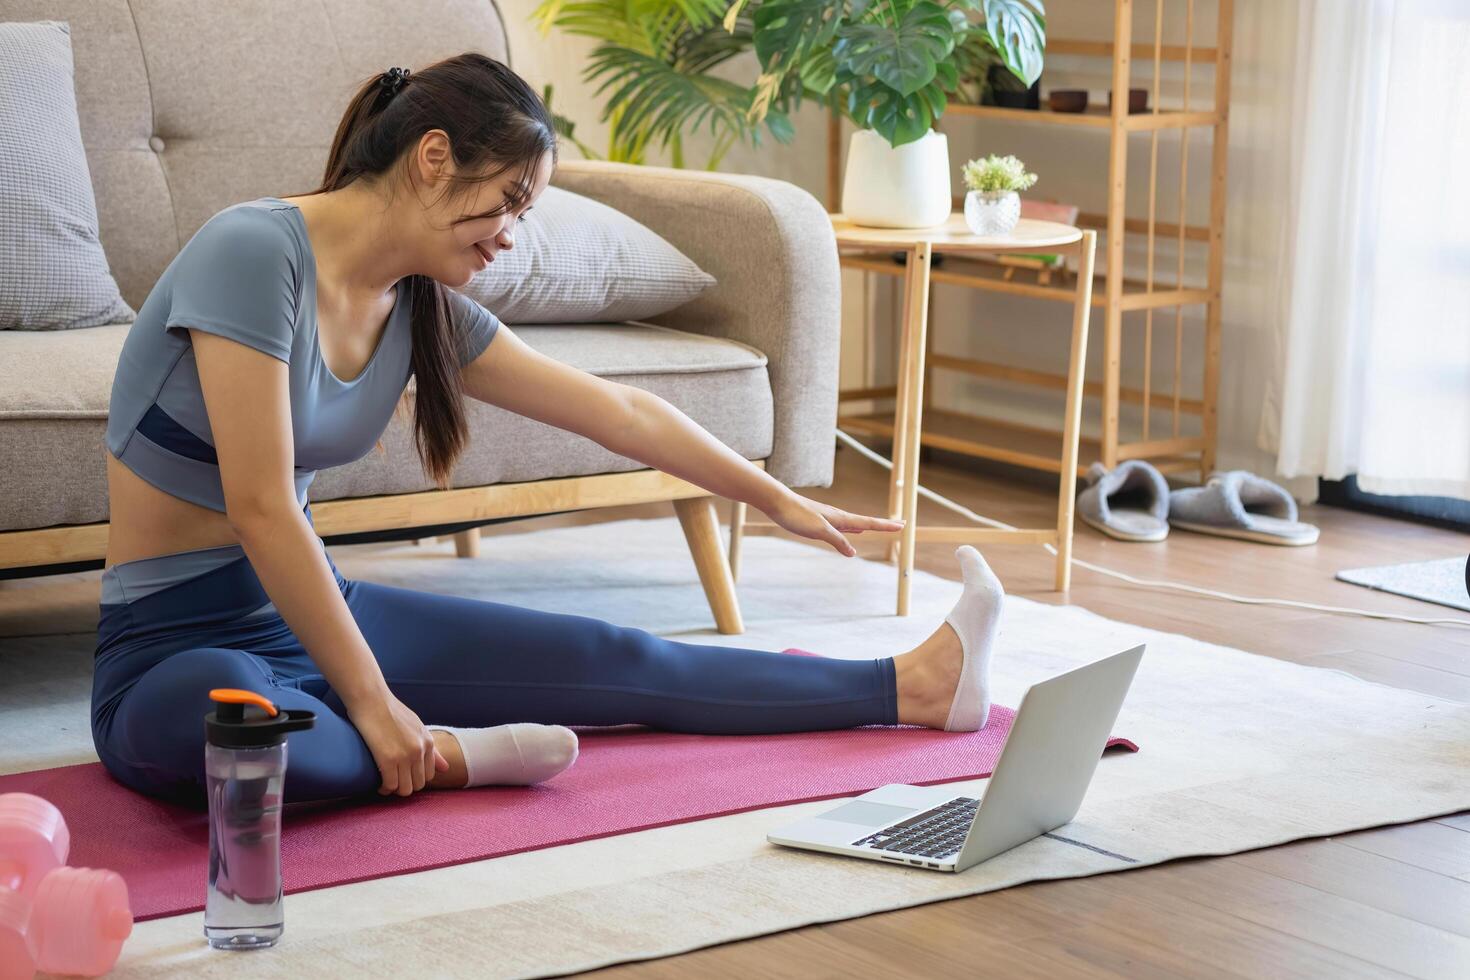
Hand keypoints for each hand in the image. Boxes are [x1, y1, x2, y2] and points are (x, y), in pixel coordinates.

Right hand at [345, 691, 449, 796]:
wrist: (371, 699)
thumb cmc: (391, 712)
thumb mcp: (417, 727)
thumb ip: (431, 749)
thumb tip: (446, 768)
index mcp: (428, 742)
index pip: (430, 775)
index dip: (415, 779)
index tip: (404, 776)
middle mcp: (420, 750)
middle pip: (418, 784)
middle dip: (406, 786)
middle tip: (393, 781)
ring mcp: (405, 755)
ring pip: (405, 789)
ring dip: (395, 790)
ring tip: (385, 784)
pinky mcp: (387, 759)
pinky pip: (390, 785)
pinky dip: (383, 788)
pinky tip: (378, 784)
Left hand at [763, 491, 905, 556]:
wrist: (777, 501)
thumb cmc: (797, 515)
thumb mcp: (819, 531)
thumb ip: (837, 541)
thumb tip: (853, 553)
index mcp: (841, 518)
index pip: (869, 522)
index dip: (885, 525)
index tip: (903, 525)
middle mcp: (837, 516)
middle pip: (865, 522)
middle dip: (881, 525)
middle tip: (898, 525)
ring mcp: (829, 517)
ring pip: (853, 523)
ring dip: (867, 526)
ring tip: (877, 528)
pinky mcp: (818, 519)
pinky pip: (841, 525)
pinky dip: (851, 528)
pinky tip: (849, 530)